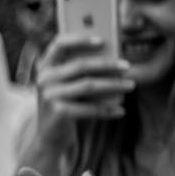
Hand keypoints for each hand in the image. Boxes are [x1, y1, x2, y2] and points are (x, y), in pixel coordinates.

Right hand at [33, 33, 132, 147]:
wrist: (48, 136)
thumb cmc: (64, 105)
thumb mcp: (66, 85)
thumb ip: (79, 71)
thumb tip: (113, 60)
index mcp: (45, 66)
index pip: (59, 44)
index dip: (80, 39)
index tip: (102, 40)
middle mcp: (44, 79)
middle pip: (81, 65)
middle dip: (108, 64)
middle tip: (127, 66)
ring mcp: (49, 95)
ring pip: (89, 85)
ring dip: (114, 85)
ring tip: (130, 86)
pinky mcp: (58, 112)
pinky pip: (90, 108)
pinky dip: (108, 109)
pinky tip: (120, 110)